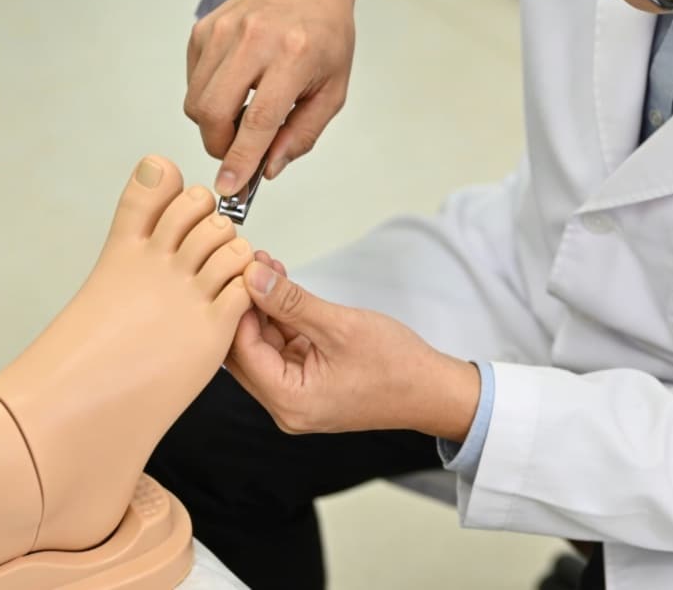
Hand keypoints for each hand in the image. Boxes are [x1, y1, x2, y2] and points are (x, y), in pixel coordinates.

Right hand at [185, 0, 355, 195]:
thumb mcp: (333, 90)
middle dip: (220, 145)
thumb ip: (302, 134)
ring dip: (214, 124)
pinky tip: (237, 87)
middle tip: (240, 151)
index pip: (258, 119)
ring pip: (196, 100)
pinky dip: (209, 97)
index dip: (241, 158)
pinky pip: (193, 81)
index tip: (229, 187)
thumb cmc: (325, 36)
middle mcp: (254, 38)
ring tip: (244, 114)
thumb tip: (267, 169)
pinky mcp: (204, 29)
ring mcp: (224, 30)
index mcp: (293, 54)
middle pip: (213, 111)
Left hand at [225, 258, 480, 439]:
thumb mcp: (340, 326)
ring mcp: (297, 397)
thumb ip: (291, 302)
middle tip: (250, 265)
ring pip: (264, 347)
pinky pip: (284, 350)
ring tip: (268, 267)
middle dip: (248, 306)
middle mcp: (286, 406)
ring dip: (265, 308)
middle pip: (247, 352)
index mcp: (289, 401)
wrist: (433, 390)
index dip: (239, 307)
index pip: (243, 351)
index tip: (240, 270)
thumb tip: (254, 278)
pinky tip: (283, 288)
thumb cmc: (397, 367)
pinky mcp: (309, 385)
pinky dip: (283, 320)